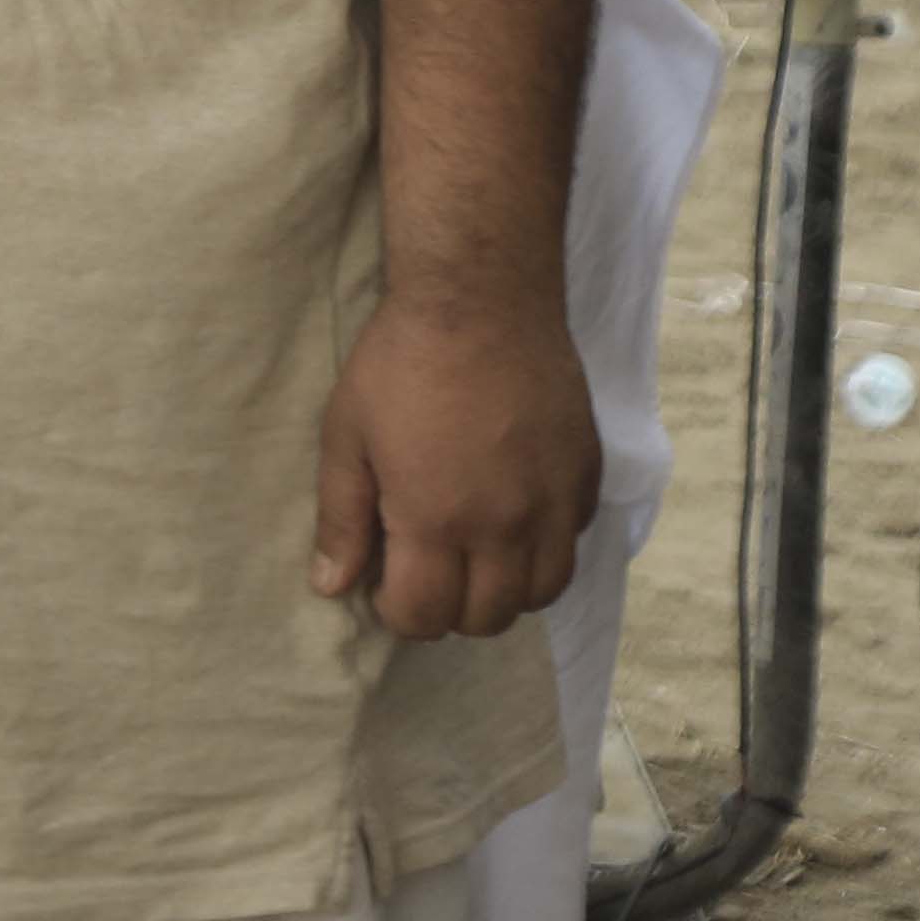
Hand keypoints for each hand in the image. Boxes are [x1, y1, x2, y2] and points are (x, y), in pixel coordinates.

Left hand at [310, 285, 596, 640]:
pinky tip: (511, 516)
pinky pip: (571, 545)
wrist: (481, 302)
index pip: (426, 616)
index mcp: (437, 520)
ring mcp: (555, 505)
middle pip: (487, 618)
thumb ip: (341, 519)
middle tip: (424, 568)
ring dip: (502, 590)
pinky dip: (542, 551)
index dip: (397, 612)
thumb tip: (332, 587)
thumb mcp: (346, 437)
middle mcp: (505, 526)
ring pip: (541, 594)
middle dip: (448, 609)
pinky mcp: (587, 478)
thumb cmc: (399, 365)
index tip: (384, 582)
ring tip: (470, 553)